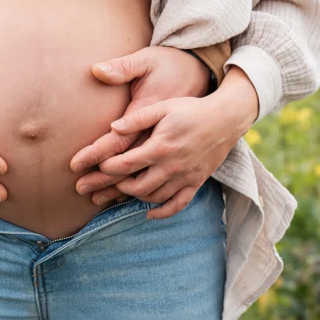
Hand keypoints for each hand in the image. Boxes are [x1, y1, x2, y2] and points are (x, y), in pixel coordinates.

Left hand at [69, 46, 209, 204]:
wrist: (225, 119)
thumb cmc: (190, 109)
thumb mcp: (163, 107)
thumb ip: (137, 118)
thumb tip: (112, 127)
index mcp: (161, 146)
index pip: (127, 164)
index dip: (107, 168)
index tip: (93, 166)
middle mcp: (172, 166)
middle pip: (136, 186)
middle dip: (112, 188)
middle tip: (93, 188)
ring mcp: (185, 177)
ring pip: (153, 197)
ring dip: (133, 198)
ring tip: (115, 194)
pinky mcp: (195, 183)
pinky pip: (178, 205)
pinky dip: (162, 212)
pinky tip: (147, 213)